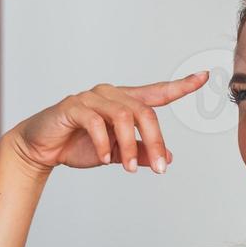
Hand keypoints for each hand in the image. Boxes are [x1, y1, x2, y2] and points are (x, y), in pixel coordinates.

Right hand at [6, 72, 209, 174]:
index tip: (204, 77)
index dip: (181, 85)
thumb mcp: (115, 154)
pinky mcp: (73, 106)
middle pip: (145, 112)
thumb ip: (139, 153)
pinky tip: (103, 158)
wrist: (41, 149)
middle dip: (156, 140)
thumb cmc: (79, 145)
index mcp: (123, 102)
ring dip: (130, 146)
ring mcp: (91, 98)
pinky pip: (96, 122)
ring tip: (129, 169)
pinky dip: (104, 143)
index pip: (157, 92)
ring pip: (124, 116)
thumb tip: (167, 158)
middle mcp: (110, 94)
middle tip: (161, 167)